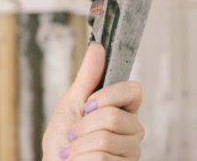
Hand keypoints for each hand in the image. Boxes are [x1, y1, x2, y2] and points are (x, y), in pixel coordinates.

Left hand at [42, 42, 144, 159]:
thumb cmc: (62, 138)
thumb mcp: (71, 103)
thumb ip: (87, 77)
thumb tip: (98, 47)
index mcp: (122, 108)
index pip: (134, 90)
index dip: (108, 96)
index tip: (87, 104)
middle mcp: (132, 129)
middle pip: (113, 116)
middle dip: (83, 125)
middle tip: (73, 133)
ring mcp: (131, 151)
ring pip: (105, 139)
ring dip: (79, 145)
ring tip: (75, 150)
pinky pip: (102, 158)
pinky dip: (81, 158)